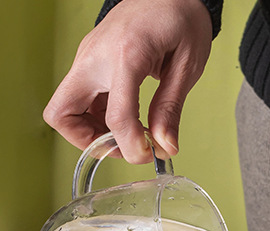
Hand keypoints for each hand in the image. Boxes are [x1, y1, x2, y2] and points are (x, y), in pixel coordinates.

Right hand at [43, 0, 212, 162]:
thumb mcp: (186, 67)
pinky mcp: (90, 61)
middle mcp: (95, 56)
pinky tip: (127, 119)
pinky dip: (98, 117)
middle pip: (63, 113)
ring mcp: (88, 57)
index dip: (132, 147)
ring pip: (66, 108)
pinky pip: (81, 98)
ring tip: (131, 135)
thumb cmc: (181, 18)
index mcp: (126, 56)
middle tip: (125, 147)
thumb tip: (165, 146)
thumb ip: (171, 109)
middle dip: (91, 142)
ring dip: (93, 131)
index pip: (116, 118)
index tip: (151, 154)